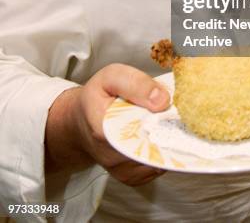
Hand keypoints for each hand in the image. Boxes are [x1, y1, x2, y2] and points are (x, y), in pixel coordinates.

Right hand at [46, 64, 169, 185]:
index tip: (166, 105)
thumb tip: (162, 100)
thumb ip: (135, 83)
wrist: (79, 122)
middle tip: (166, 111)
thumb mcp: (111, 76)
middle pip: (153, 145)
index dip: (160, 118)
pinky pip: (155, 167)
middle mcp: (111, 155)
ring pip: (158, 158)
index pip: (141, 128)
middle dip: (166, 128)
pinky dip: (160, 150)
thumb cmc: (96, 97)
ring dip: (164, 140)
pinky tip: (153, 134)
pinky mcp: (130, 177)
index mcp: (103, 128)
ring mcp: (121, 170)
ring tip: (158, 121)